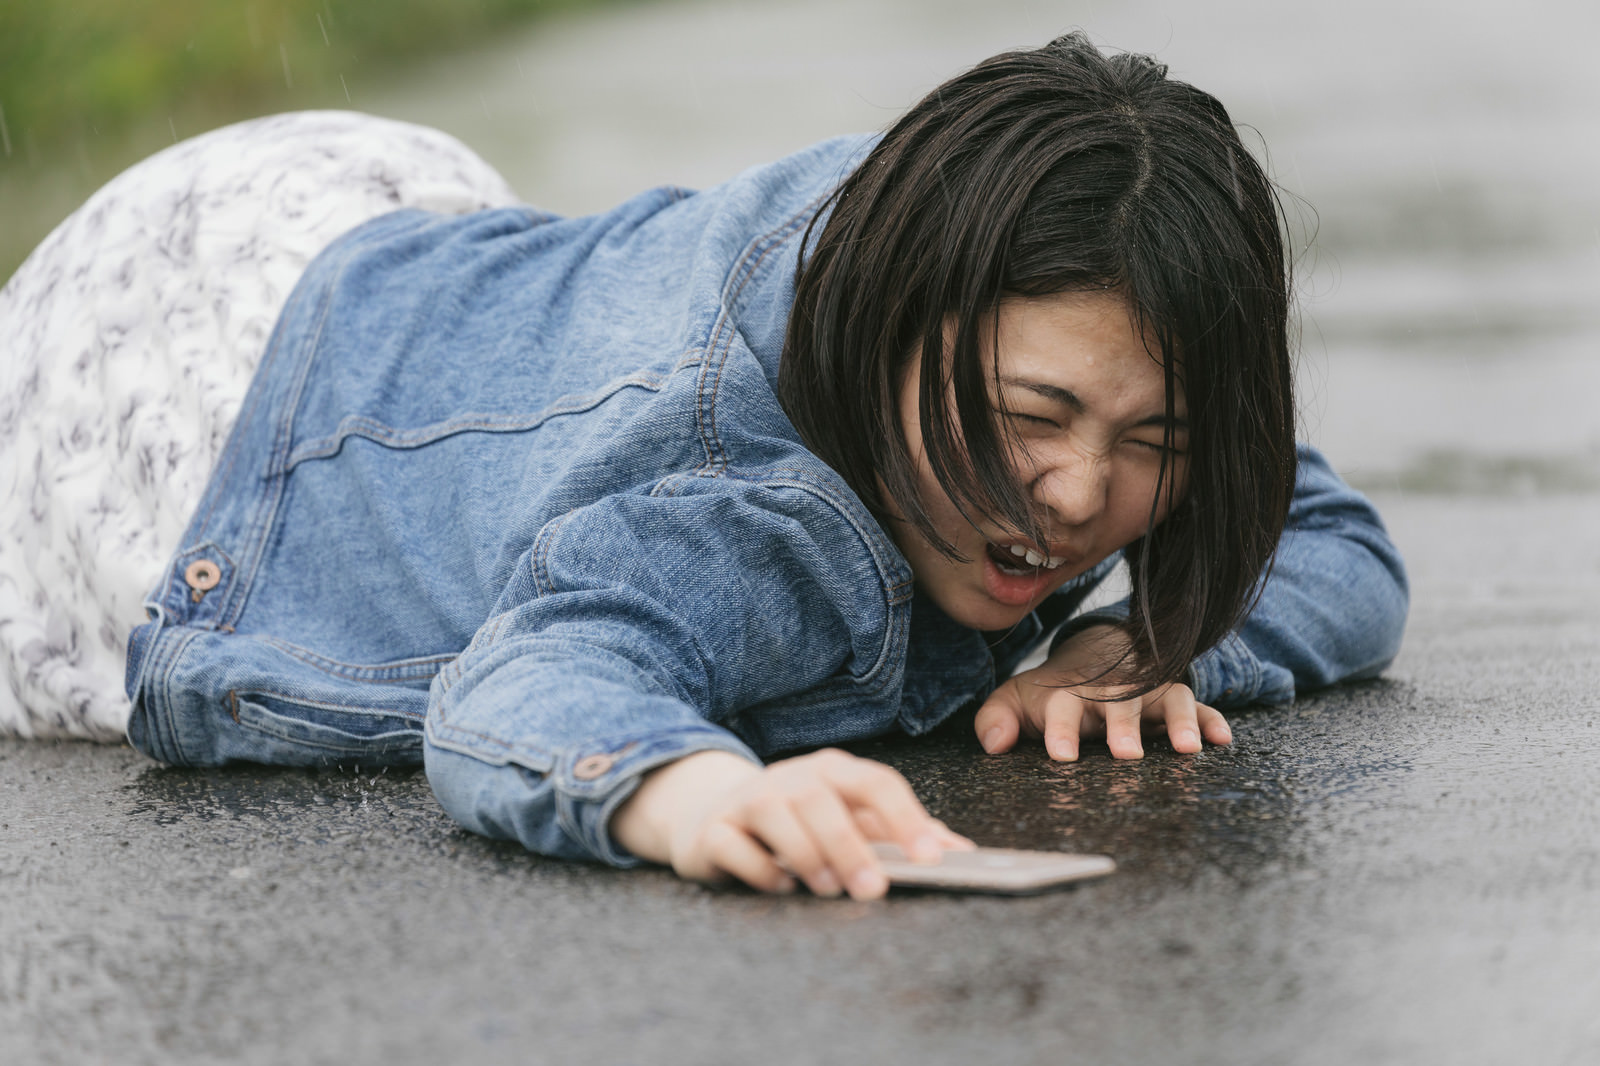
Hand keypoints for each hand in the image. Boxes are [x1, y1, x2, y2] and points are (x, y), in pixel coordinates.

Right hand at [612, 748, 970, 898]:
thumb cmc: (799, 822)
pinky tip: (780, 885)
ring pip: (777, 814)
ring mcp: (749, 799)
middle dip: (851, 845)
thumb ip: (901, 834)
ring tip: (828, 887)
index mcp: (834, 771)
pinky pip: (734, 845)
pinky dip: (760, 869)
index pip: (876, 781)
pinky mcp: (713, 829)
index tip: (931, 858)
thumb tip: (961, 852)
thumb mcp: (852, 821)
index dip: (906, 818)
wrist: (713, 816)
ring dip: (807, 855)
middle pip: (822, 799)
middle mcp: (791, 776)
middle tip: (873, 889)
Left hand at [974, 624, 1230, 760]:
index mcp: (1070, 692)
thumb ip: (995, 720)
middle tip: (1125, 755)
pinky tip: (1221, 739)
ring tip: (1186, 749)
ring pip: (1168, 699)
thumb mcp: (1015, 700)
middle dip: (1123, 726)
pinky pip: (1200, 707)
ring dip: (1178, 721)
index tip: (1061, 755)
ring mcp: (1148, 692)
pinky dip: (1210, 720)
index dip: (1061, 729)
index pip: (1063, 706)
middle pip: (1120, 701)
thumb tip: (993, 745)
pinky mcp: (1174, 701)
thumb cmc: (1049, 694)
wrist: (1090, 658)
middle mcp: (1113, 690)